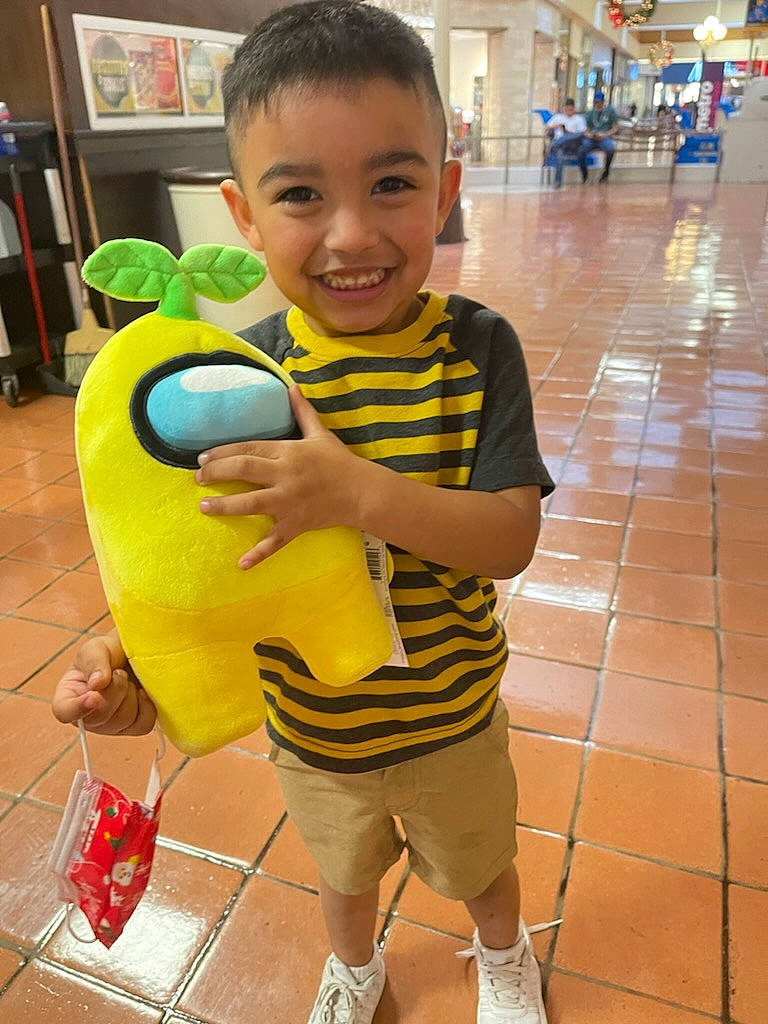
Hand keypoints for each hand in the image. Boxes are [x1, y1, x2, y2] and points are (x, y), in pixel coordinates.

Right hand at [52, 632, 156, 735]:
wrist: (133, 654)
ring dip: (130, 695)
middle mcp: (86, 717)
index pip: (65, 712)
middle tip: (119, 672)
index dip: (78, 708)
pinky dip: (146, 706)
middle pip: (99, 718)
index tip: (94, 696)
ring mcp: (110, 726)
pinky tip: (142, 692)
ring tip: (128, 680)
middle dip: (114, 691)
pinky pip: (142, 725)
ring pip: (122, 720)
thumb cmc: (108, 652)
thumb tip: (97, 683)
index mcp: (68, 697)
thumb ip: (94, 662)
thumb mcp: (96, 648)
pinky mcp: (133, 727)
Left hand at [196, 385, 364, 567]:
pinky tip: (241, 564)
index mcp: (289, 452)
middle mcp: (286, 476)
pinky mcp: (296, 524)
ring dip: (225, 506)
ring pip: (252, 504)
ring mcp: (290, 502)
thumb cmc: (340, 462)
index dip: (222, 452)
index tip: (202, 458)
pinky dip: (259, 554)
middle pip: (244, 471)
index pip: (249, 449)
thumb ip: (303, 411)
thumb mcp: (320, 433)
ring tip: (204, 507)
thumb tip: (292, 386)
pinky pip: (275, 541)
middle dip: (217, 473)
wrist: (363, 492)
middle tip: (198, 479)